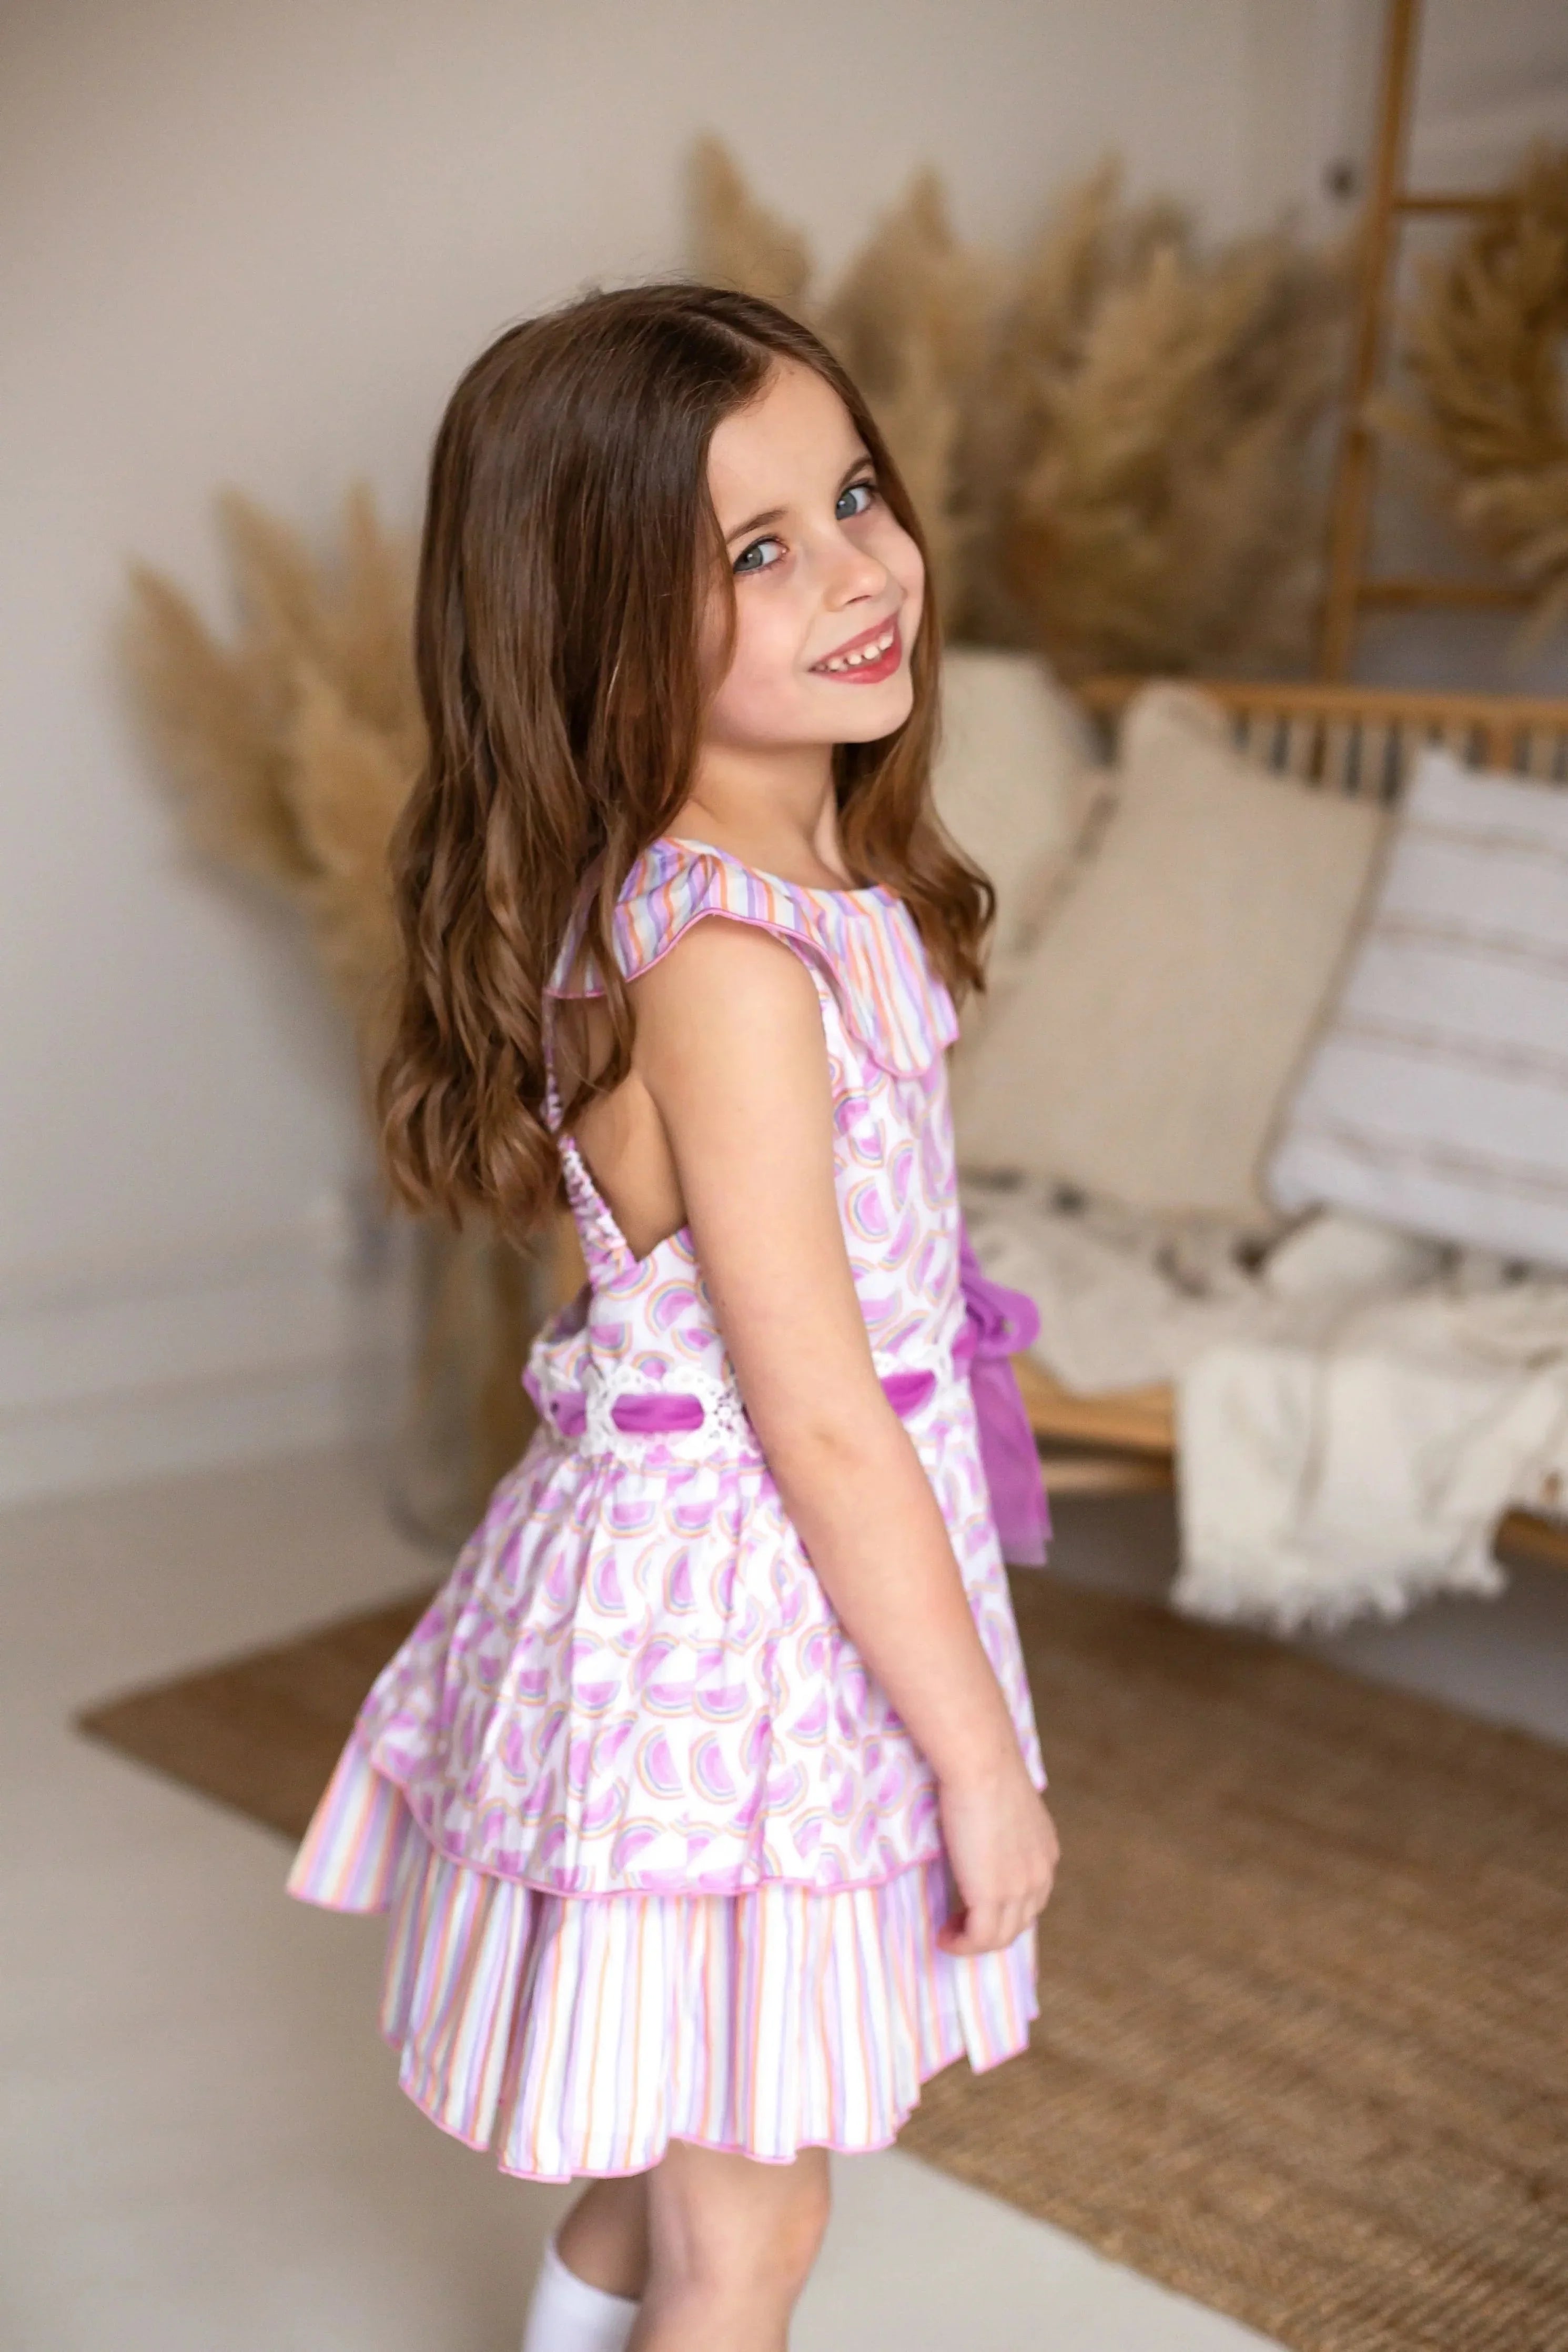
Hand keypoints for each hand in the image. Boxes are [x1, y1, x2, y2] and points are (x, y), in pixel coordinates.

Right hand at [933, 1759, 1058, 1958]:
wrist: (981, 1764)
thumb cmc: (982, 1769)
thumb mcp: (1004, 1805)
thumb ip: (1001, 1829)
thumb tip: (978, 1836)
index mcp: (1045, 1852)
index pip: (1031, 1897)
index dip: (1005, 1908)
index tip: (975, 1906)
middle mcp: (1041, 1874)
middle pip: (1019, 1922)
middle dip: (990, 1929)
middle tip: (958, 1923)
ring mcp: (1020, 1888)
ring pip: (1001, 1936)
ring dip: (973, 1941)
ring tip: (949, 1933)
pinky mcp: (994, 1896)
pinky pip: (981, 1939)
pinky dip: (962, 1945)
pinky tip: (944, 1937)